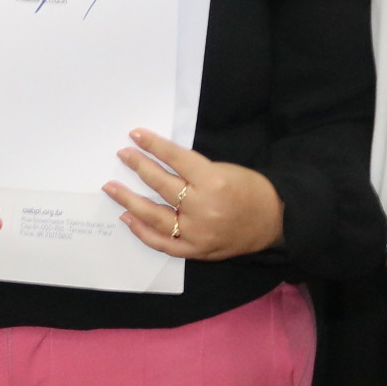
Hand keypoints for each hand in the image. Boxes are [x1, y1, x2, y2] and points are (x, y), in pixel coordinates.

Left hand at [106, 129, 283, 259]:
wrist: (274, 221)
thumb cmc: (250, 190)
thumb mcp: (225, 169)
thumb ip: (194, 170)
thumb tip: (159, 162)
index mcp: (212, 181)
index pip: (175, 159)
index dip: (153, 146)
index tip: (135, 136)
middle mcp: (201, 207)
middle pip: (160, 185)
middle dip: (138, 167)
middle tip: (122, 156)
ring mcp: (196, 232)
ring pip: (154, 215)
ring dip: (129, 200)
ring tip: (112, 188)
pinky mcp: (195, 250)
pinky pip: (162, 242)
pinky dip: (142, 231)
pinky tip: (128, 218)